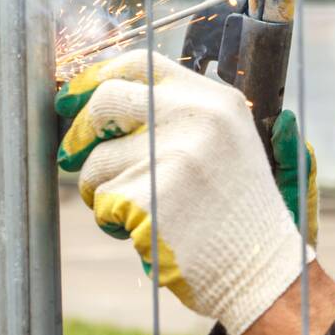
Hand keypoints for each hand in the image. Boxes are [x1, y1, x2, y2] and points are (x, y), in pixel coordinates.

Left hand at [56, 50, 311, 334]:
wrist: (262, 271)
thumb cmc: (239, 214)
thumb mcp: (230, 144)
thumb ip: (180, 114)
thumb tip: (103, 94)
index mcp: (217, 101)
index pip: (140, 63)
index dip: (97, 77)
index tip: (75, 97)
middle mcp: (197, 118)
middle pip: (106, 100)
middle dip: (81, 132)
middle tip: (72, 155)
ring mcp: (173, 157)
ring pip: (96, 161)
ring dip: (101, 189)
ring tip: (143, 210)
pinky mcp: (150, 197)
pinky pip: (102, 201)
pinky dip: (113, 221)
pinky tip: (149, 231)